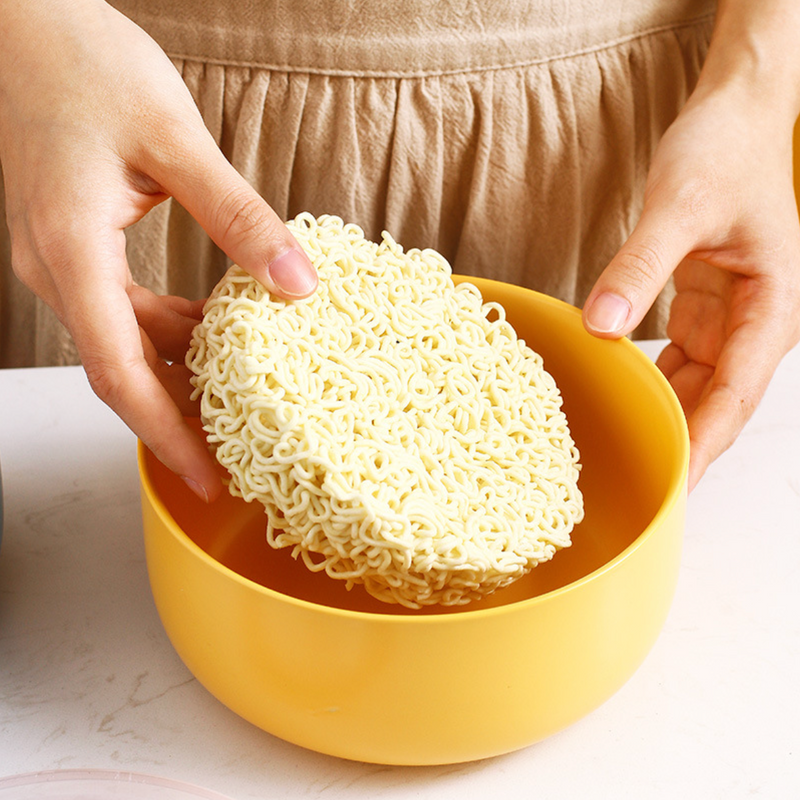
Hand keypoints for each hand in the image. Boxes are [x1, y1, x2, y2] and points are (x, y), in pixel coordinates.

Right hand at [0, 0, 317, 500]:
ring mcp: (59, 258)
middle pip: (119, 369)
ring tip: (235, 396)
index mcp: (72, 252)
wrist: (22, 21)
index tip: (205, 476)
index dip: (163, 432)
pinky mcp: (72, 242)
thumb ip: (239, 216)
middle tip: (232, 455)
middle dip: (174, 417)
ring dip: (175, 370)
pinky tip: (210, 329)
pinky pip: (121, 306)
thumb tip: (298, 283)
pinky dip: (165, 328)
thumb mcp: (175, 140)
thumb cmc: (85, 65)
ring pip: (121, 340)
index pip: (118, 372)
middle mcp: (56, 268)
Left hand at [583, 86, 799, 490]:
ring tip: (626, 455)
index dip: (702, 446)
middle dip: (683, 445)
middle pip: (718, 403)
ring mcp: (729, 317)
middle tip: (639, 487)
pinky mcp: (702, 305)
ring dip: (665, 417)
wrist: (734, 113)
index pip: (735, 397)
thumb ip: (639, 268)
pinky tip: (621, 397)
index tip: (673, 486)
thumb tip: (600, 326)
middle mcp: (756, 322)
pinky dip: (652, 380)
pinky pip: (678, 359)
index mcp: (770, 309)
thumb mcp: (678, 206)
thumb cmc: (723, 150)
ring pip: (698, 386)